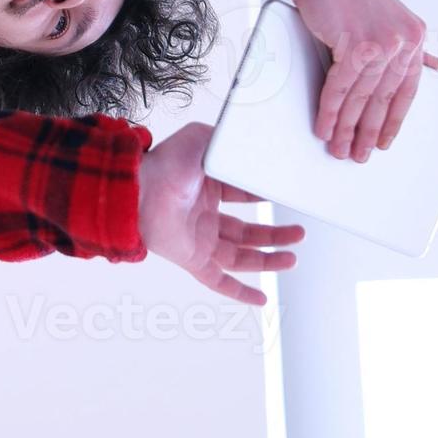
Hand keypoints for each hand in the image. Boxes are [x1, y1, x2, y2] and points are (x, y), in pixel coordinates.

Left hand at [138, 122, 304, 305]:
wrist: (139, 191)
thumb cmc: (164, 164)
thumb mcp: (202, 138)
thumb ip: (227, 139)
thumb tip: (251, 140)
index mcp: (206, 187)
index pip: (243, 196)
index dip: (265, 197)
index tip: (287, 195)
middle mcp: (204, 215)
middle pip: (248, 231)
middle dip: (275, 234)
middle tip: (298, 233)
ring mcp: (199, 239)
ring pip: (241, 257)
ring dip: (268, 259)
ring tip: (291, 258)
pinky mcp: (192, 259)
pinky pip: (218, 282)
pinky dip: (240, 292)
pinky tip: (260, 298)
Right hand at [271, 0, 437, 161]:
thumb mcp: (384, 17)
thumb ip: (403, 45)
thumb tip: (431, 67)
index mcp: (413, 36)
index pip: (407, 89)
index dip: (394, 120)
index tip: (384, 141)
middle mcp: (403, 39)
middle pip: (383, 97)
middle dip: (367, 131)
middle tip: (356, 154)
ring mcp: (382, 41)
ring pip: (362, 97)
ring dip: (346, 127)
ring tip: (337, 147)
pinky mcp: (357, 42)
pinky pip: (342, 87)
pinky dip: (331, 110)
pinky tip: (324, 126)